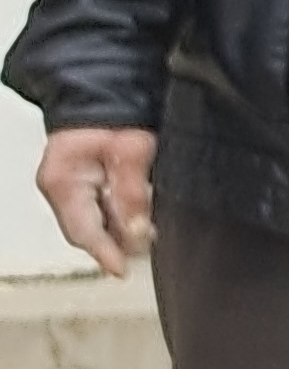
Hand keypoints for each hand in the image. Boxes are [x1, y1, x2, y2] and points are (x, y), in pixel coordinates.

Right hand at [38, 126, 157, 278]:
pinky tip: (138, 214)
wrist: (106, 98)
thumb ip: (132, 190)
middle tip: (148, 238)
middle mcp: (60, 188)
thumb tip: (137, 230)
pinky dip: (119, 215)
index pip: (81, 229)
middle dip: (119, 239)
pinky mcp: (82, 188)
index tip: (121, 270)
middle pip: (89, 230)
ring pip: (96, 223)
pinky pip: (100, 211)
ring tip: (147, 226)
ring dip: (122, 227)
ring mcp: (68, 189)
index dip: (104, 253)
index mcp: (62, 180)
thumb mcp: (132, 149)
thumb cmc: (113, 116)